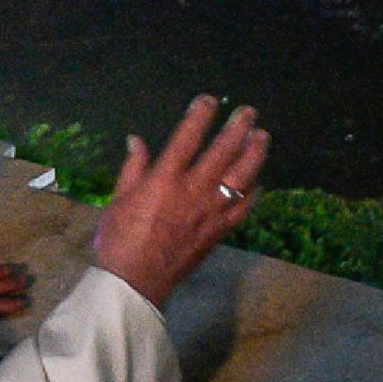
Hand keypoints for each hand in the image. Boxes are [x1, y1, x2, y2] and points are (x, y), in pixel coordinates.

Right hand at [92, 96, 268, 309]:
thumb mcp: (120, 197)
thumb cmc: (121, 238)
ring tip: (262, 137)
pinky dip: (252, 193)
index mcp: (165, 178)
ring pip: (241, 176)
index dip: (200, 115)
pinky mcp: (218, 232)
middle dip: (238, 128)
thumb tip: (136, 140)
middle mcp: (192, 190)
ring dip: (254, 154)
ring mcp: (210, 211)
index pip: (188, 137)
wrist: (136, 280)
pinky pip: (242, 209)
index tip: (210, 101)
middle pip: (223, 151)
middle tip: (249, 113)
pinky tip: (258, 182)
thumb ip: (133, 167)